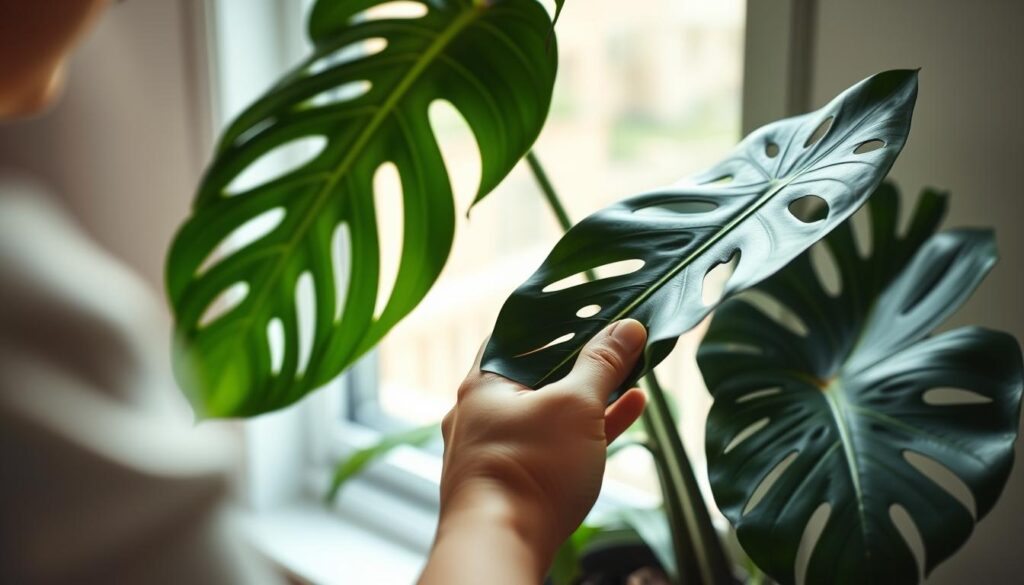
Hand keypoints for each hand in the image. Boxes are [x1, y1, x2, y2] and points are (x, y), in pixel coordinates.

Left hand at [420, 320, 647, 584]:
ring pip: (547, 412)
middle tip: (617, 345)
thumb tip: (627, 327)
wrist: (501, 546)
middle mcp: (480, 414)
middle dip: (580, 362)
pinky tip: (627, 413)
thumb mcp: (576, 405)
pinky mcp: (514, 483)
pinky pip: (554, 445)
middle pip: (535, 374)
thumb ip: (602, 364)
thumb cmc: (529, 469)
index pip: (514, 334)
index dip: (553, 319)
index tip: (588, 310)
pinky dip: (586, 430)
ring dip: (589, 396)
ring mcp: (496, 450)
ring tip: (633, 378)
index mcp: (483, 384)